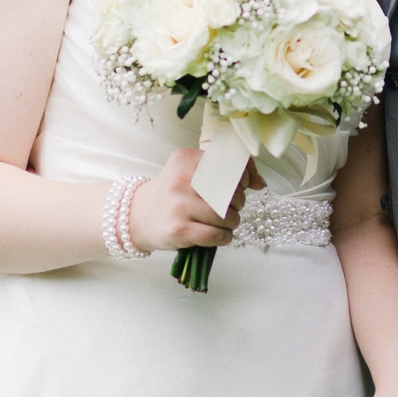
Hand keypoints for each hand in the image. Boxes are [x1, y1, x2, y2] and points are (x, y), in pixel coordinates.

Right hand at [126, 146, 261, 251]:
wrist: (136, 217)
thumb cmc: (172, 194)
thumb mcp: (191, 174)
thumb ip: (226, 173)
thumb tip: (260, 183)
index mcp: (187, 159)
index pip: (229, 164)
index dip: (244, 178)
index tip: (242, 187)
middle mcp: (182, 179)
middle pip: (230, 191)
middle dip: (238, 203)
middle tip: (232, 208)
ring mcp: (179, 205)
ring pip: (225, 215)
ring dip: (232, 222)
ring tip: (226, 224)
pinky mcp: (178, 229)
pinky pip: (215, 235)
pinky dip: (224, 237)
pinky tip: (221, 236)